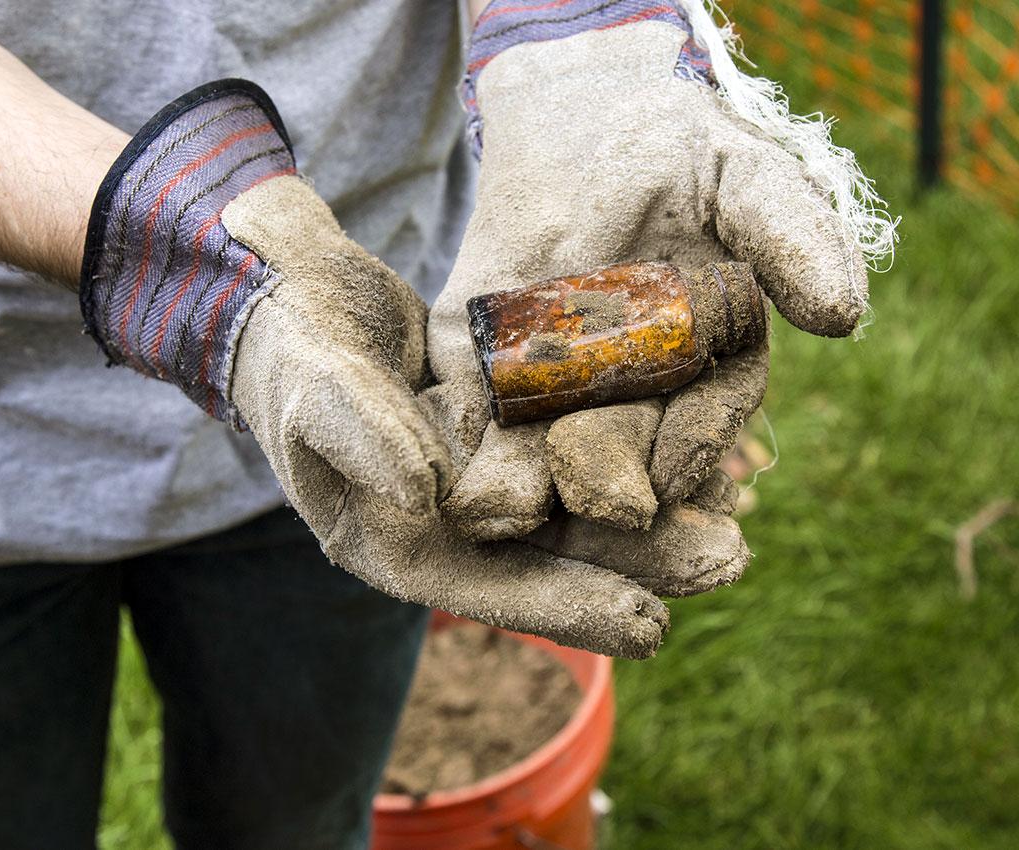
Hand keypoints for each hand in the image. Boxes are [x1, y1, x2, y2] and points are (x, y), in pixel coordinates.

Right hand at [79, 80, 690, 657]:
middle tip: (730, 561)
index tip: (653, 626)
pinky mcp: (502, 424)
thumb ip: (361, 437)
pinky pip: (573, 443)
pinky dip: (628, 446)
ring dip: (652, 513)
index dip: (571, 606)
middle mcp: (446, 520)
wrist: (282, 291)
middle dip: (640, 562)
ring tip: (736, 518)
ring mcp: (477, 474)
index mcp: (395, 540)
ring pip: (577, 502)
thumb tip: (423, 499)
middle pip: (555, 553)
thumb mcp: (312, 386)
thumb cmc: (285, 346)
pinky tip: (694, 445)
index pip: (493, 588)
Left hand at [427, 4, 875, 550]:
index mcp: (703, 368)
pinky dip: (461, 451)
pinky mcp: (481, 372)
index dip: (694, 448)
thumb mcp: (740, 176)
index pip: (703, 422)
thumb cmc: (673, 145)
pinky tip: (449, 477)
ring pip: (544, 459)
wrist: (573, 111)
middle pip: (623, 459)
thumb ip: (790, 236)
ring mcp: (554, 390)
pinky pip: (472, 422)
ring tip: (506, 511)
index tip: (673, 475)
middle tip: (596, 508)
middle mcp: (632, 395)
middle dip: (610, 490)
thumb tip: (844, 314)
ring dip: (526, 490)